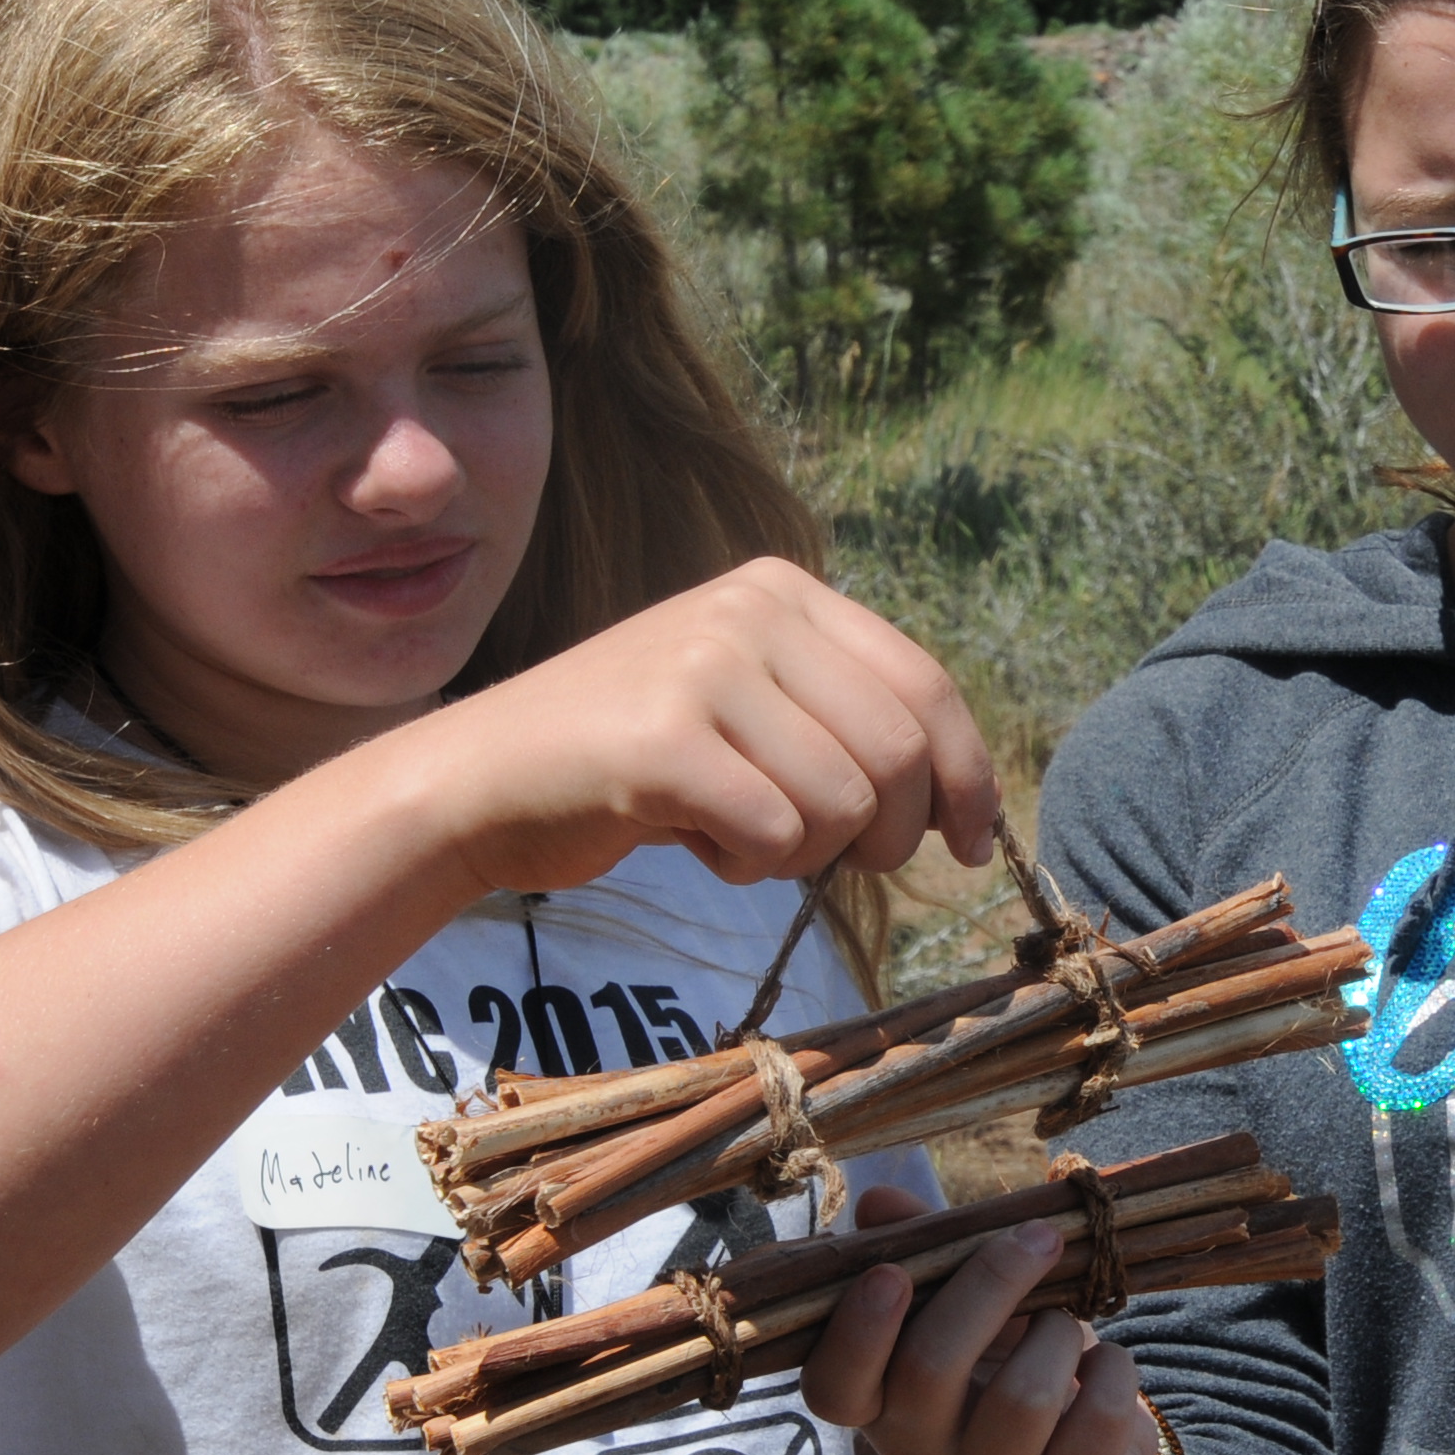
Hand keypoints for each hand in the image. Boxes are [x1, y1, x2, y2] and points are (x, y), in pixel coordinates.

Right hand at [417, 560, 997, 896]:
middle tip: (835, 861)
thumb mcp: (748, 707)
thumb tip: (963, 800)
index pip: (926, 685)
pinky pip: (775, 833)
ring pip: (843, 803)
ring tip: (736, 834)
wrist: (479, 781)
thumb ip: (844, 722)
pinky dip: (750, 865)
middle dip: (887, 835)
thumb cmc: (629, 764)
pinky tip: (695, 841)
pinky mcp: (664, 739)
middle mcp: (748, 609)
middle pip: (899, 752)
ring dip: (804, 854)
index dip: (968, 776)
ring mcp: (703, 666)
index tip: (975, 844)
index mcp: (783, 590)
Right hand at [798, 1184, 1167, 1454]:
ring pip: (1022, 1396)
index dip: (855, 1334)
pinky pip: (1096, 1416)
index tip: (892, 1273)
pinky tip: (1104, 1368)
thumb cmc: (1010, 1363)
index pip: (834, 1388)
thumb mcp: (968, 1305)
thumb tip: (878, 1199)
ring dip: (1057, 1332)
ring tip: (1064, 1327)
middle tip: (1039, 1237)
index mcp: (880, 1400)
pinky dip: (1112, 1369)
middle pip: (929, 1368)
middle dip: (989, 1284)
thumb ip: (927, 1248)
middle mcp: (920, 1452)